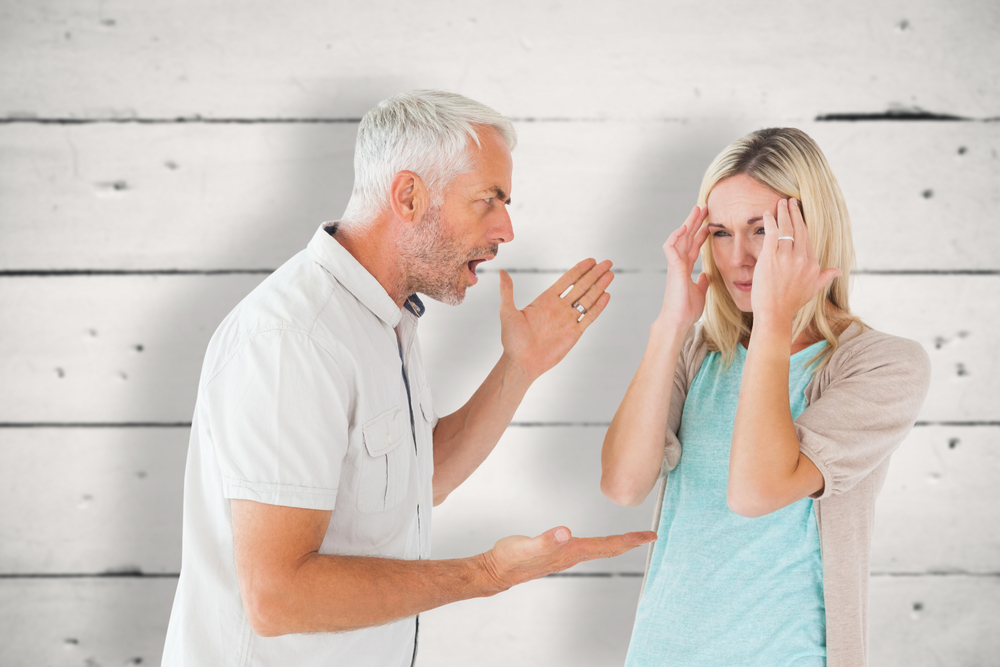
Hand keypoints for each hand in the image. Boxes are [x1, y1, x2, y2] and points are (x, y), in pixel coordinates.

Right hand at [476, 526, 656, 593]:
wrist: (496, 571)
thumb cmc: (509, 558)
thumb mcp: (524, 546)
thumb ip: (545, 540)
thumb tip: (565, 531)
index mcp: (569, 552)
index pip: (606, 546)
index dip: (628, 540)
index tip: (648, 536)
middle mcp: (572, 556)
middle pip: (608, 549)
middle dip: (630, 542)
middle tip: (650, 536)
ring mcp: (566, 557)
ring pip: (600, 551)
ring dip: (618, 544)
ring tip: (632, 539)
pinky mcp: (559, 554)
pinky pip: (589, 550)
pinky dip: (602, 545)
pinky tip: (601, 543)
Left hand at [498, 259, 613, 379]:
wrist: (521, 363)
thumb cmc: (512, 340)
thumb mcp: (507, 312)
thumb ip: (507, 291)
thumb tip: (502, 271)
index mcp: (546, 300)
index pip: (567, 280)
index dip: (579, 270)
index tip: (591, 260)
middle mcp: (559, 308)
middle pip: (581, 286)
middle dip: (595, 274)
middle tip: (607, 263)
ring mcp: (568, 320)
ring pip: (588, 299)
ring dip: (599, 287)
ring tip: (610, 274)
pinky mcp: (574, 334)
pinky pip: (589, 317)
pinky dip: (598, 307)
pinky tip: (606, 295)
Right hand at [657, 206, 710, 329]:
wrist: (679, 320)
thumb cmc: (687, 310)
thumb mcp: (700, 292)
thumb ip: (702, 282)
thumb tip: (706, 275)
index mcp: (685, 268)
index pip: (693, 246)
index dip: (700, 233)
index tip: (709, 223)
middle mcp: (679, 263)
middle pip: (687, 237)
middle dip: (695, 222)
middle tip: (705, 207)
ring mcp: (675, 264)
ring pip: (680, 238)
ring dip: (688, 223)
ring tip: (697, 210)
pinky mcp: (672, 267)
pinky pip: (671, 247)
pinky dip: (676, 236)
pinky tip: (685, 226)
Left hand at [750, 199, 840, 324]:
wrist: (775, 313)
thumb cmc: (791, 303)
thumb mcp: (813, 290)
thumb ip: (826, 277)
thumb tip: (839, 271)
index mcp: (812, 264)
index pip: (807, 237)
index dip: (802, 223)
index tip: (798, 213)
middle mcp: (802, 259)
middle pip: (798, 229)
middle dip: (794, 212)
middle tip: (790, 201)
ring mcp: (786, 258)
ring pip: (786, 229)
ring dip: (782, 213)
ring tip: (780, 203)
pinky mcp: (770, 258)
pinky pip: (771, 234)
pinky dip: (769, 222)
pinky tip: (766, 214)